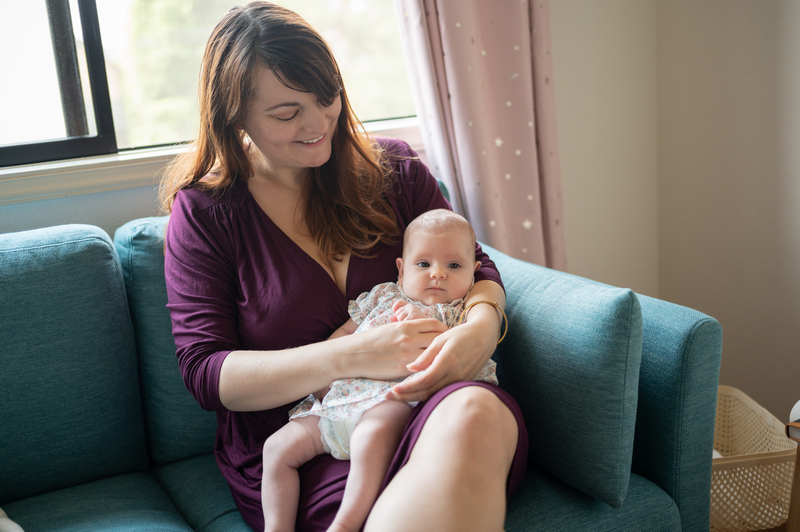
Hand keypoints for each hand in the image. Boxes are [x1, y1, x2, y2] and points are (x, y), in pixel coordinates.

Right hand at [348, 317, 449, 380]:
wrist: (354, 355)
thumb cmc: (371, 341)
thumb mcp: (390, 327)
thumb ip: (407, 327)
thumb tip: (420, 327)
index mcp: (406, 326)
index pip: (434, 324)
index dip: (443, 329)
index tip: (447, 335)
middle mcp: (409, 338)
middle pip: (439, 338)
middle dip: (447, 344)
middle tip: (451, 350)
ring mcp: (408, 354)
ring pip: (434, 354)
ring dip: (441, 358)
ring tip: (446, 362)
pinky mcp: (404, 369)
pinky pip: (424, 368)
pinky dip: (431, 369)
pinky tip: (434, 372)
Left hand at [386, 281, 504, 402]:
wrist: (484, 337)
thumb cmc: (461, 335)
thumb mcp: (441, 339)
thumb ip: (426, 355)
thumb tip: (410, 368)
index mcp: (448, 361)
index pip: (425, 380)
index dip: (408, 387)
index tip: (393, 390)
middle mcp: (455, 375)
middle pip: (428, 392)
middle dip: (407, 397)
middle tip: (389, 397)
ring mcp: (460, 381)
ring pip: (434, 395)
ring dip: (415, 398)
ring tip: (398, 398)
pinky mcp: (462, 383)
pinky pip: (442, 392)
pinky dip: (427, 396)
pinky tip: (415, 394)